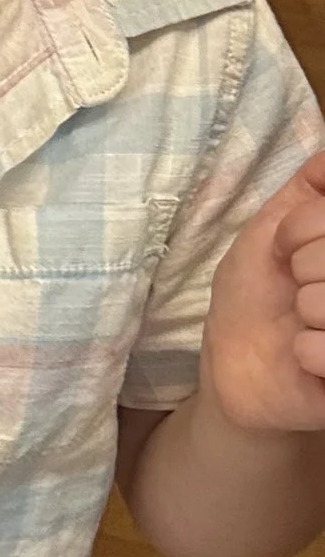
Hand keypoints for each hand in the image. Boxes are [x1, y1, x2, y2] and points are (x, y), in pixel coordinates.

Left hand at [198, 151, 324, 436]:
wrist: (240, 369)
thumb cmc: (257, 293)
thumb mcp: (271, 229)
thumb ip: (310, 187)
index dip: (299, 229)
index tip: (286, 247)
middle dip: (302, 268)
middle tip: (295, 289)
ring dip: (304, 312)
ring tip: (303, 323)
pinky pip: (324, 348)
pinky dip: (305, 352)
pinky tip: (306, 357)